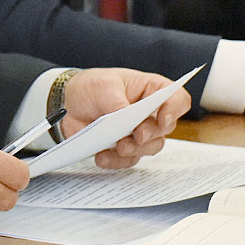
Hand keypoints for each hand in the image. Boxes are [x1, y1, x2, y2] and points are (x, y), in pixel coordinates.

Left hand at [57, 68, 189, 168]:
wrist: (68, 102)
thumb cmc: (92, 86)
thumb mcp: (102, 84)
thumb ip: (115, 99)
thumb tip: (123, 116)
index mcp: (152, 90)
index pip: (177, 99)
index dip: (174, 109)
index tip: (162, 118)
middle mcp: (150, 113)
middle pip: (165, 128)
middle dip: (151, 134)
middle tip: (137, 135)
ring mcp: (139, 132)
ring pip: (150, 147)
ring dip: (136, 149)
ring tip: (119, 146)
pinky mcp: (125, 148)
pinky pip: (128, 160)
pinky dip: (116, 160)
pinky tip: (101, 156)